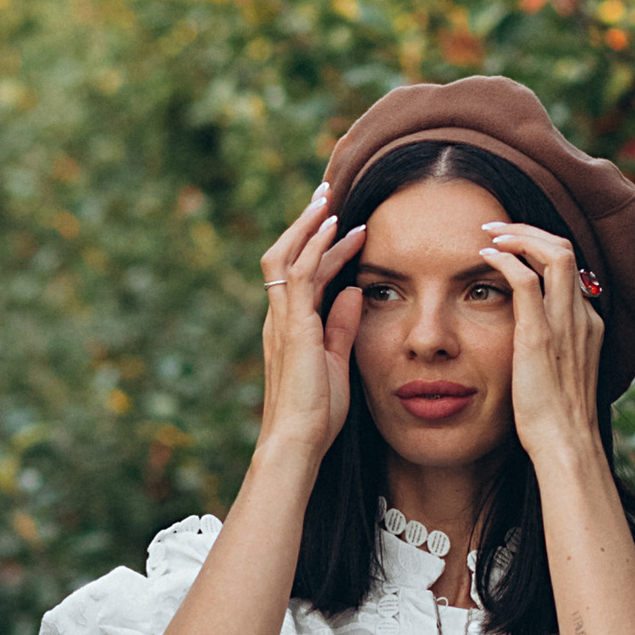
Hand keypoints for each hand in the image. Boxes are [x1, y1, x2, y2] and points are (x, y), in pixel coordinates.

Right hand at [256, 186, 363, 467]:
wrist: (298, 441)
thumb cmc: (316, 413)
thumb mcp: (336, 361)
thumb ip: (342, 326)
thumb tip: (355, 290)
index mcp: (288, 326)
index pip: (300, 273)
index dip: (319, 246)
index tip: (342, 224)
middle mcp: (279, 317)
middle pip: (284, 254)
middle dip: (305, 222)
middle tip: (325, 193)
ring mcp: (283, 320)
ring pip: (288, 255)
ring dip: (310, 224)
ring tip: (329, 198)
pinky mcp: (294, 326)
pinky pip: (302, 274)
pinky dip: (316, 246)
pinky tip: (335, 227)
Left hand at [478, 220, 605, 462]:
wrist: (566, 444)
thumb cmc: (559, 420)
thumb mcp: (563, 374)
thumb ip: (556, 349)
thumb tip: (533, 342)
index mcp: (590, 325)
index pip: (573, 267)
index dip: (544, 247)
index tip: (517, 245)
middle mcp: (582, 316)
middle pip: (567, 249)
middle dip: (531, 230)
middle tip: (500, 227)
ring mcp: (564, 324)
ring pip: (553, 253)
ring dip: (519, 234)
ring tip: (491, 232)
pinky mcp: (539, 336)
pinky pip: (525, 280)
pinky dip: (505, 259)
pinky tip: (484, 256)